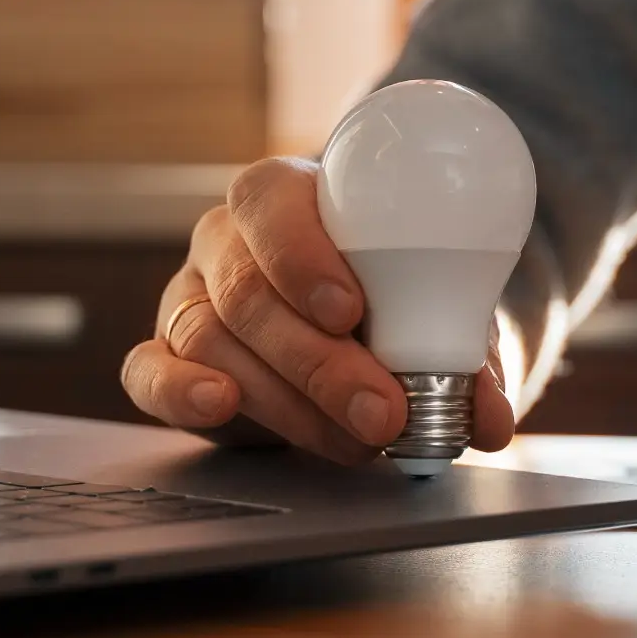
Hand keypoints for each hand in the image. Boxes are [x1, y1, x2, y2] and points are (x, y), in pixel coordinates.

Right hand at [119, 157, 516, 464]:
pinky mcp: (167, 355)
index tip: (351, 311)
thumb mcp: (430, 309)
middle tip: (381, 412)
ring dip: (289, 401)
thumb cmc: (387, 295)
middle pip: (248, 291)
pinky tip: (222, 406)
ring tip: (355, 440)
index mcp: (284, 197)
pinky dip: (179, 392)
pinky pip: (148, 372)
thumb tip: (488, 421)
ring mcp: (188, 297)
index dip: (303, 255)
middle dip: (319, 361)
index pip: (270, 203)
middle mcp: (227, 242)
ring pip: (213, 341)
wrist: (352, 324)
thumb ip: (460, 355)